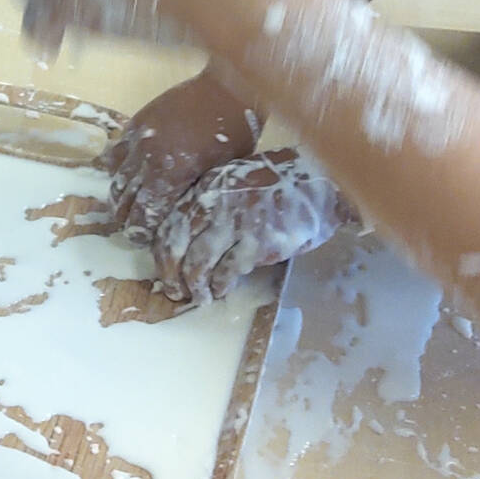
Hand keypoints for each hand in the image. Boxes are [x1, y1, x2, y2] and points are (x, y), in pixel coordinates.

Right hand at [107, 64, 259, 242]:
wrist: (228, 87)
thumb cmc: (235, 132)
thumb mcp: (222, 172)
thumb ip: (196, 194)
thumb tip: (182, 218)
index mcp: (171, 173)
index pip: (144, 213)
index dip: (141, 231)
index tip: (142, 240)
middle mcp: (147, 157)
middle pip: (125, 199)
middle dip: (126, 219)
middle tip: (132, 230)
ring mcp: (138, 137)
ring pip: (116, 177)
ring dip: (119, 196)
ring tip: (125, 208)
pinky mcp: (136, 122)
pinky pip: (116, 151)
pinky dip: (117, 168)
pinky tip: (125, 176)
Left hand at [150, 148, 351, 303]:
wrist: (318, 181)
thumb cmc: (276, 182)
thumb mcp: (234, 181)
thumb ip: (210, 203)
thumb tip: (188, 238)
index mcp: (205, 187)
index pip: (169, 224)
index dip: (161, 253)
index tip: (164, 270)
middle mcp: (214, 204)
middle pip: (176, 246)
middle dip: (171, 274)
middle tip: (174, 291)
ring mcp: (236, 223)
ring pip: (197, 262)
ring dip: (194, 286)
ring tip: (198, 297)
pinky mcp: (258, 243)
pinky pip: (228, 271)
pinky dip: (219, 285)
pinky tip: (220, 291)